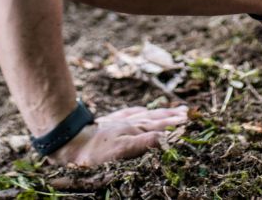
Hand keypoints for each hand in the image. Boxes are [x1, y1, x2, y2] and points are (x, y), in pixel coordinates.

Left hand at [47, 104, 188, 165]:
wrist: (69, 140)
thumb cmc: (95, 151)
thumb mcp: (122, 150)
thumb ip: (145, 142)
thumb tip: (167, 137)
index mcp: (135, 131)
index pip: (161, 126)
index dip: (176, 124)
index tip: (192, 119)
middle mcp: (130, 124)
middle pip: (156, 118)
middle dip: (172, 116)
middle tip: (188, 112)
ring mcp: (119, 121)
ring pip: (145, 115)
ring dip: (160, 112)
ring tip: (173, 109)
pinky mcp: (109, 122)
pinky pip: (128, 114)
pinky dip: (139, 111)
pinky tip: (142, 110)